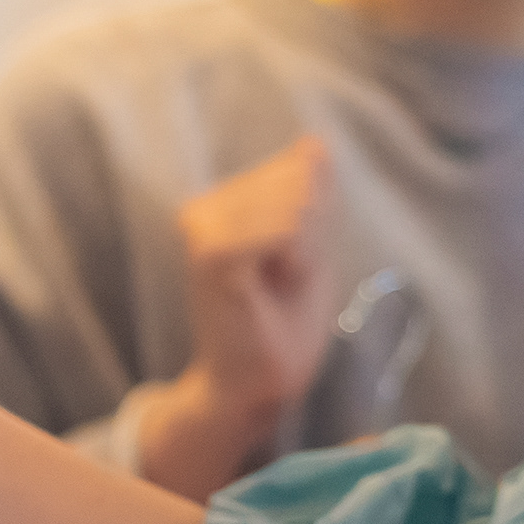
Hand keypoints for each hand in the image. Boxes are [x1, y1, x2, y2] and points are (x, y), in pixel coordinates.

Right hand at [137, 135, 339, 499]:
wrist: (259, 382)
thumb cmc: (283, 320)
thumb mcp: (312, 245)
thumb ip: (313, 193)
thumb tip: (315, 141)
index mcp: (227, 200)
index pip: (303, 168)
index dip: (320, 217)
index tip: (293, 261)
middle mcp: (206, 205)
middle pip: (301, 182)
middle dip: (313, 232)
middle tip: (284, 278)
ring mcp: (204, 226)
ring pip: (295, 204)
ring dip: (306, 249)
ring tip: (278, 284)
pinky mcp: (211, 254)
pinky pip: (279, 228)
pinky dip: (296, 257)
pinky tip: (279, 283)